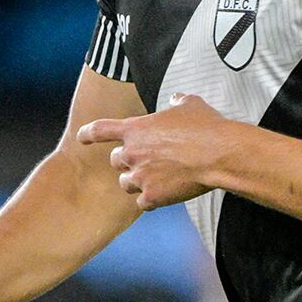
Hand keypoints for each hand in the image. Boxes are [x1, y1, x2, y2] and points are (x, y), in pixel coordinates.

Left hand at [78, 94, 235, 208]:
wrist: (219, 154)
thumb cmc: (206, 127)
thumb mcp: (190, 104)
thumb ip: (177, 101)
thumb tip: (175, 99)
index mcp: (135, 129)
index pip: (100, 130)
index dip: (88, 134)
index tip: (82, 137)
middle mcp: (132, 153)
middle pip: (116, 160)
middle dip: (127, 161)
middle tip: (147, 160)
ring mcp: (140, 176)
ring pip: (126, 183)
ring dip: (137, 181)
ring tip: (157, 178)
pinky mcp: (152, 196)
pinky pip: (143, 203)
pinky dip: (152, 200)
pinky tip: (166, 194)